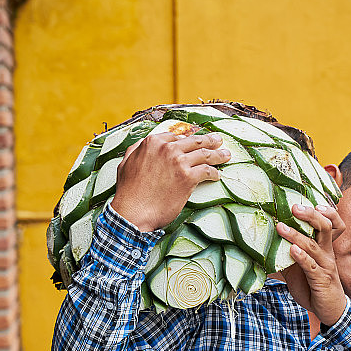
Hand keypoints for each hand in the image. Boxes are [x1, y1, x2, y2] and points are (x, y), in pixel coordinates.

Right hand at [111, 131, 230, 231]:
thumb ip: (136, 150)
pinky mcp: (188, 178)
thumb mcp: (126, 163)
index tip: (195, 142)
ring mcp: (179, 162)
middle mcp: (167, 149)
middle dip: (209, 140)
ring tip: (225, 155)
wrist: (133, 213)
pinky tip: (217, 175)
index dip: (188, 140)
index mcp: (152, 143)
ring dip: (218, 154)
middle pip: (194, 141)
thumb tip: (142, 145)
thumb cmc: (128, 192)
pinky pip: (207, 171)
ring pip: (204, 154)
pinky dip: (214, 173)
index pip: (176, 137)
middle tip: (218, 141)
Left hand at [277, 204, 346, 326]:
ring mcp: (325, 266)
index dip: (325, 210)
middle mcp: (327, 253)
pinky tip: (291, 250)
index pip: (331, 223)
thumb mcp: (299, 268)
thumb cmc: (314, 286)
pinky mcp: (321, 280)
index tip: (307, 200)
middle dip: (310, 215)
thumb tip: (265, 246)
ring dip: (296, 235)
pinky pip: (311, 266)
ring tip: (281, 227)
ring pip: (314, 246)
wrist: (330, 310)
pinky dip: (301, 257)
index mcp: (324, 247)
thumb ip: (287, 256)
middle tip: (294, 206)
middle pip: (325, 227)